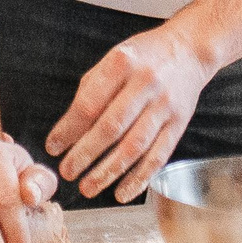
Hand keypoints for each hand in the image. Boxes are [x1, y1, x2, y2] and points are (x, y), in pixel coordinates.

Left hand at [45, 21, 214, 203]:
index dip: (69, 129)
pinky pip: (158, 156)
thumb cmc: (143, 57)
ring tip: (88, 187)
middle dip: (85, 154)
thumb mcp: (113, 59)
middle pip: (111, 127)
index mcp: (122, 63)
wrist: (189, 50)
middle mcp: (145, 84)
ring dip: (109, 171)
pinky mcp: (179, 124)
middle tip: (67, 172)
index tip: (53, 147)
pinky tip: (122, 192)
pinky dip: (139, 178)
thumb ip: (91, 91)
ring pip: (134, 146)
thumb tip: (68, 131)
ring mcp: (165, 106)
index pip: (90, 103)